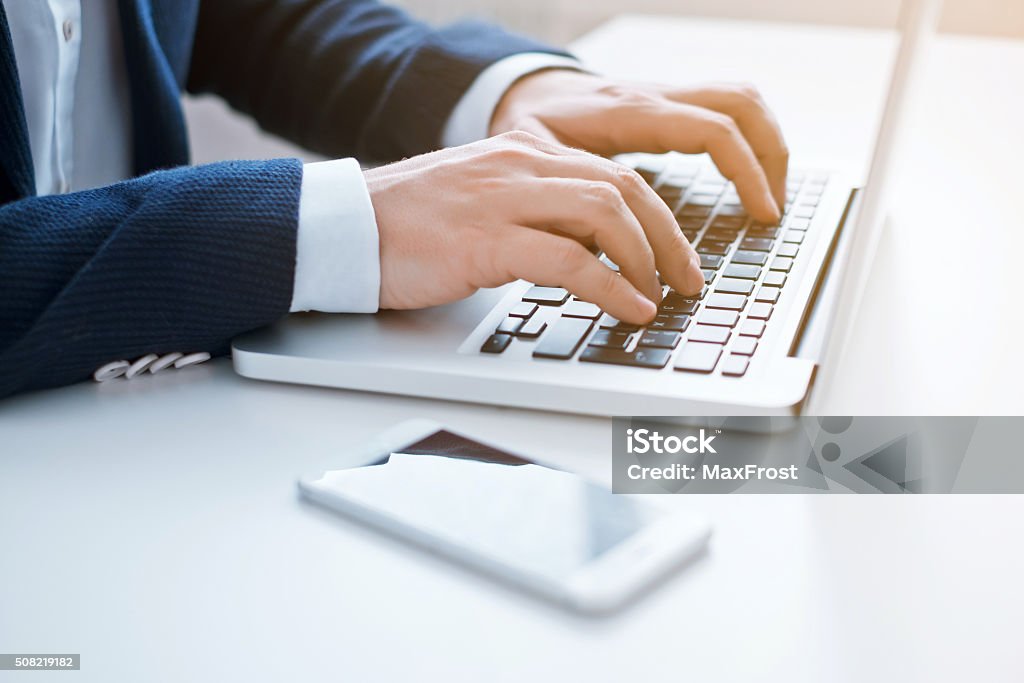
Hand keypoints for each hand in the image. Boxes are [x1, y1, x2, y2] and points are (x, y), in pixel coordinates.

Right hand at [365, 132, 705, 324]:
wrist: (342, 228)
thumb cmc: (407, 227)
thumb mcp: (483, 205)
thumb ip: (535, 216)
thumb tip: (590, 255)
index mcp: (522, 153)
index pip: (613, 173)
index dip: (658, 217)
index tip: (677, 255)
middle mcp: (520, 165)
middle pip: (624, 189)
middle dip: (668, 237)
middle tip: (687, 279)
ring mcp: (503, 198)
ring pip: (606, 213)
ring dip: (647, 259)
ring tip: (660, 298)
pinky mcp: (485, 239)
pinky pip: (568, 258)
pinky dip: (610, 287)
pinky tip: (629, 309)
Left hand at [490, 70, 787, 223]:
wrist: (521, 91)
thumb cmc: (527, 127)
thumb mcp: (539, 165)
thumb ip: (574, 200)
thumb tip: (609, 254)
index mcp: (628, 112)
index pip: (712, 130)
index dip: (747, 172)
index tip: (762, 215)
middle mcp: (654, 97)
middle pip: (741, 104)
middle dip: (771, 156)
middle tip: (772, 211)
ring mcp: (664, 98)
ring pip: (739, 99)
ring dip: (765, 144)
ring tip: (769, 197)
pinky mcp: (667, 107)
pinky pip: (723, 109)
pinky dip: (745, 140)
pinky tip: (744, 178)